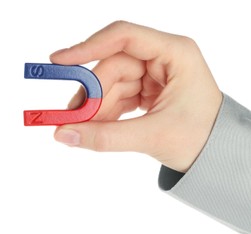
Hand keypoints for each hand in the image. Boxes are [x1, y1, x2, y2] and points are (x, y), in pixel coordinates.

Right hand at [50, 21, 221, 171]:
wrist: (216, 154)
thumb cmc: (200, 140)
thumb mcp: (153, 136)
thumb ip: (107, 137)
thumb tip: (65, 134)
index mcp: (175, 54)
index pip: (124, 37)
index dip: (88, 47)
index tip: (60, 61)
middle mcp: (163, 59)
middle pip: (114, 67)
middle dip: (92, 94)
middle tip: (72, 118)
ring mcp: (154, 75)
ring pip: (113, 84)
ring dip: (97, 107)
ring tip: (85, 128)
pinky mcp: (148, 90)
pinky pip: (119, 96)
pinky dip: (107, 112)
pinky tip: (99, 126)